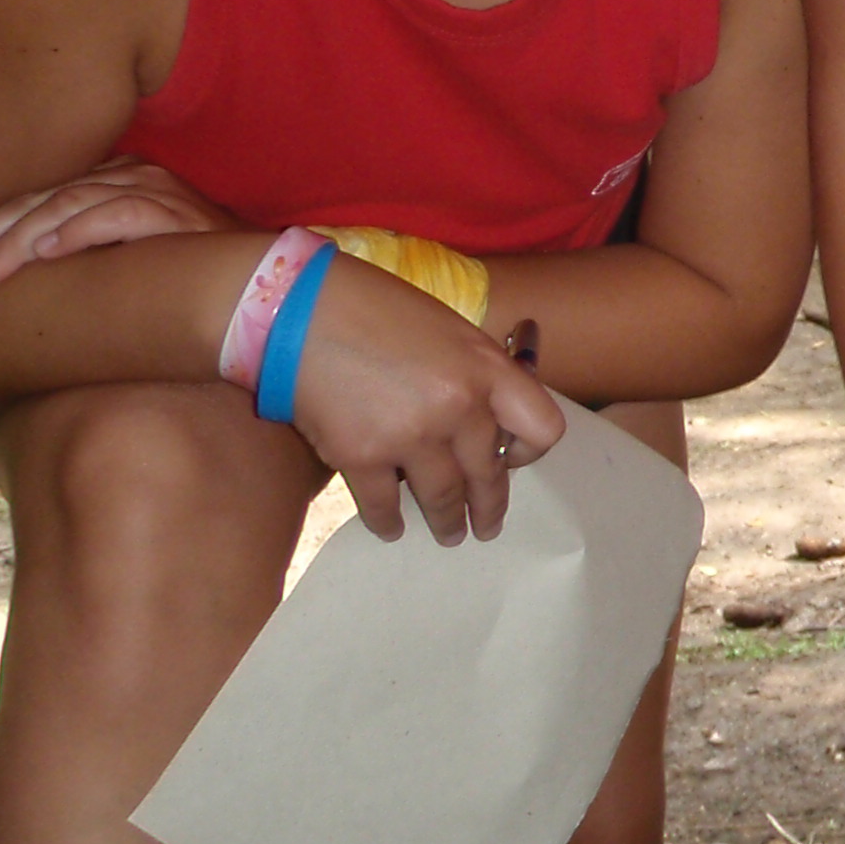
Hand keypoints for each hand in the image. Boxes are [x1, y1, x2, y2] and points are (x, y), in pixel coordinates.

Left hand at [0, 160, 233, 287]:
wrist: (270, 289)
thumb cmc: (191, 287)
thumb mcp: (124, 266)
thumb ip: (80, 259)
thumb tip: (12, 282)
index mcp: (116, 183)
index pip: (35, 195)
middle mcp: (134, 177)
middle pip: (41, 195)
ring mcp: (158, 191)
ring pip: (69, 202)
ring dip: (18, 239)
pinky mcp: (180, 214)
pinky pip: (119, 213)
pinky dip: (79, 230)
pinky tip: (46, 253)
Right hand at [288, 260, 570, 544]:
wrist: (302, 308)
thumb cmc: (377, 309)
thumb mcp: (450, 332)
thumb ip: (475, 377)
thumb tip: (484, 425)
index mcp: (489, 369)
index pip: (542, 429)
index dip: (527, 452)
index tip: (509, 462)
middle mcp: (460, 407)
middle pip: (489, 475)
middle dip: (489, 508)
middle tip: (486, 527)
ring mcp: (412, 435)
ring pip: (442, 499)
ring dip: (446, 523)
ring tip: (448, 535)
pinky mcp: (361, 456)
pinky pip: (384, 506)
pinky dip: (389, 522)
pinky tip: (391, 527)